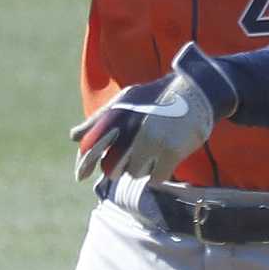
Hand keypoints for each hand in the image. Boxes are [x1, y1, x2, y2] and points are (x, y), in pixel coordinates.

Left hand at [71, 43, 238, 182]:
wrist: (195, 91)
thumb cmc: (156, 97)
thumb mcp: (126, 100)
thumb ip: (99, 120)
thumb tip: (73, 137)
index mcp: (119, 113)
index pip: (93, 144)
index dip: (85, 162)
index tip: (80, 176)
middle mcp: (133, 128)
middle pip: (113, 166)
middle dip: (116, 167)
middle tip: (128, 160)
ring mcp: (153, 141)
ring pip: (135, 172)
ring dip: (139, 169)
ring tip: (150, 152)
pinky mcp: (171, 152)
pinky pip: (155, 178)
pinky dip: (156, 174)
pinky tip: (161, 162)